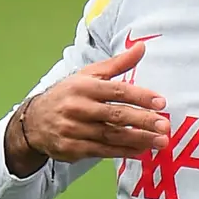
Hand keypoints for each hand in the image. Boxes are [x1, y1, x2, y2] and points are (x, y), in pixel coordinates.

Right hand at [6, 42, 169, 174]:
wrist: (33, 121)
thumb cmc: (69, 94)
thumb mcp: (89, 75)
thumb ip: (118, 64)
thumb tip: (142, 47)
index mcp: (84, 87)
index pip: (117, 91)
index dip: (141, 96)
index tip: (161, 102)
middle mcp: (78, 108)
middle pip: (116, 115)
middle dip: (143, 121)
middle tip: (165, 125)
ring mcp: (74, 130)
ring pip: (111, 135)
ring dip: (139, 139)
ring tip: (161, 141)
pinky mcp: (72, 148)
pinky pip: (103, 151)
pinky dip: (123, 151)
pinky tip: (141, 150)